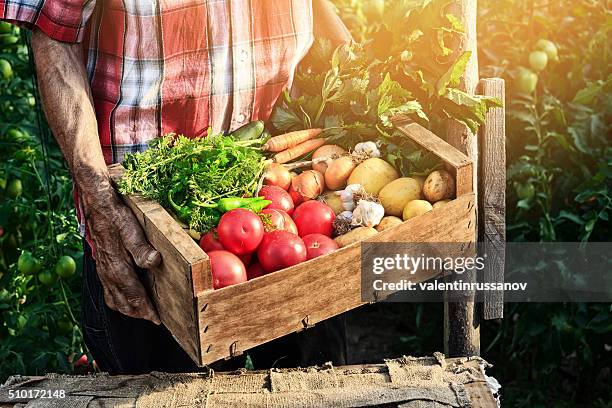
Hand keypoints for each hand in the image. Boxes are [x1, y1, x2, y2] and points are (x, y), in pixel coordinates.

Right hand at [82, 177, 161, 323]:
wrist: (94, 197)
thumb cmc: (114, 210)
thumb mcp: (130, 225)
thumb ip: (140, 246)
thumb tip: (154, 262)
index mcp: (116, 263)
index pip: (132, 293)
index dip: (145, 308)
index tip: (157, 319)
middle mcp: (107, 269)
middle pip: (122, 300)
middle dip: (137, 312)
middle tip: (153, 319)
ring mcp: (102, 266)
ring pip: (113, 296)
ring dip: (126, 308)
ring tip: (140, 313)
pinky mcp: (101, 261)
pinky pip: (108, 287)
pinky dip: (117, 298)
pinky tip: (123, 297)